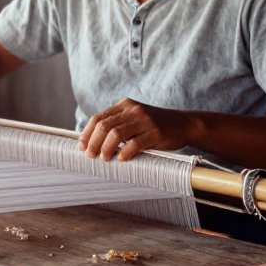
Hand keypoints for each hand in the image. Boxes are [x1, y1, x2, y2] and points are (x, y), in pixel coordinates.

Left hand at [78, 98, 193, 160]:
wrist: (183, 124)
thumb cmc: (154, 126)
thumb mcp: (134, 119)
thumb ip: (117, 125)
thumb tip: (92, 141)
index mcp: (124, 105)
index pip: (98, 118)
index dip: (87, 133)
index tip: (81, 147)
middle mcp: (133, 110)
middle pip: (104, 126)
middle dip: (94, 142)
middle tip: (90, 155)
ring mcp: (145, 120)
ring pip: (116, 134)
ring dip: (106, 148)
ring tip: (104, 158)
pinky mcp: (155, 133)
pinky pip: (135, 143)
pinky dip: (125, 152)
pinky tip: (121, 159)